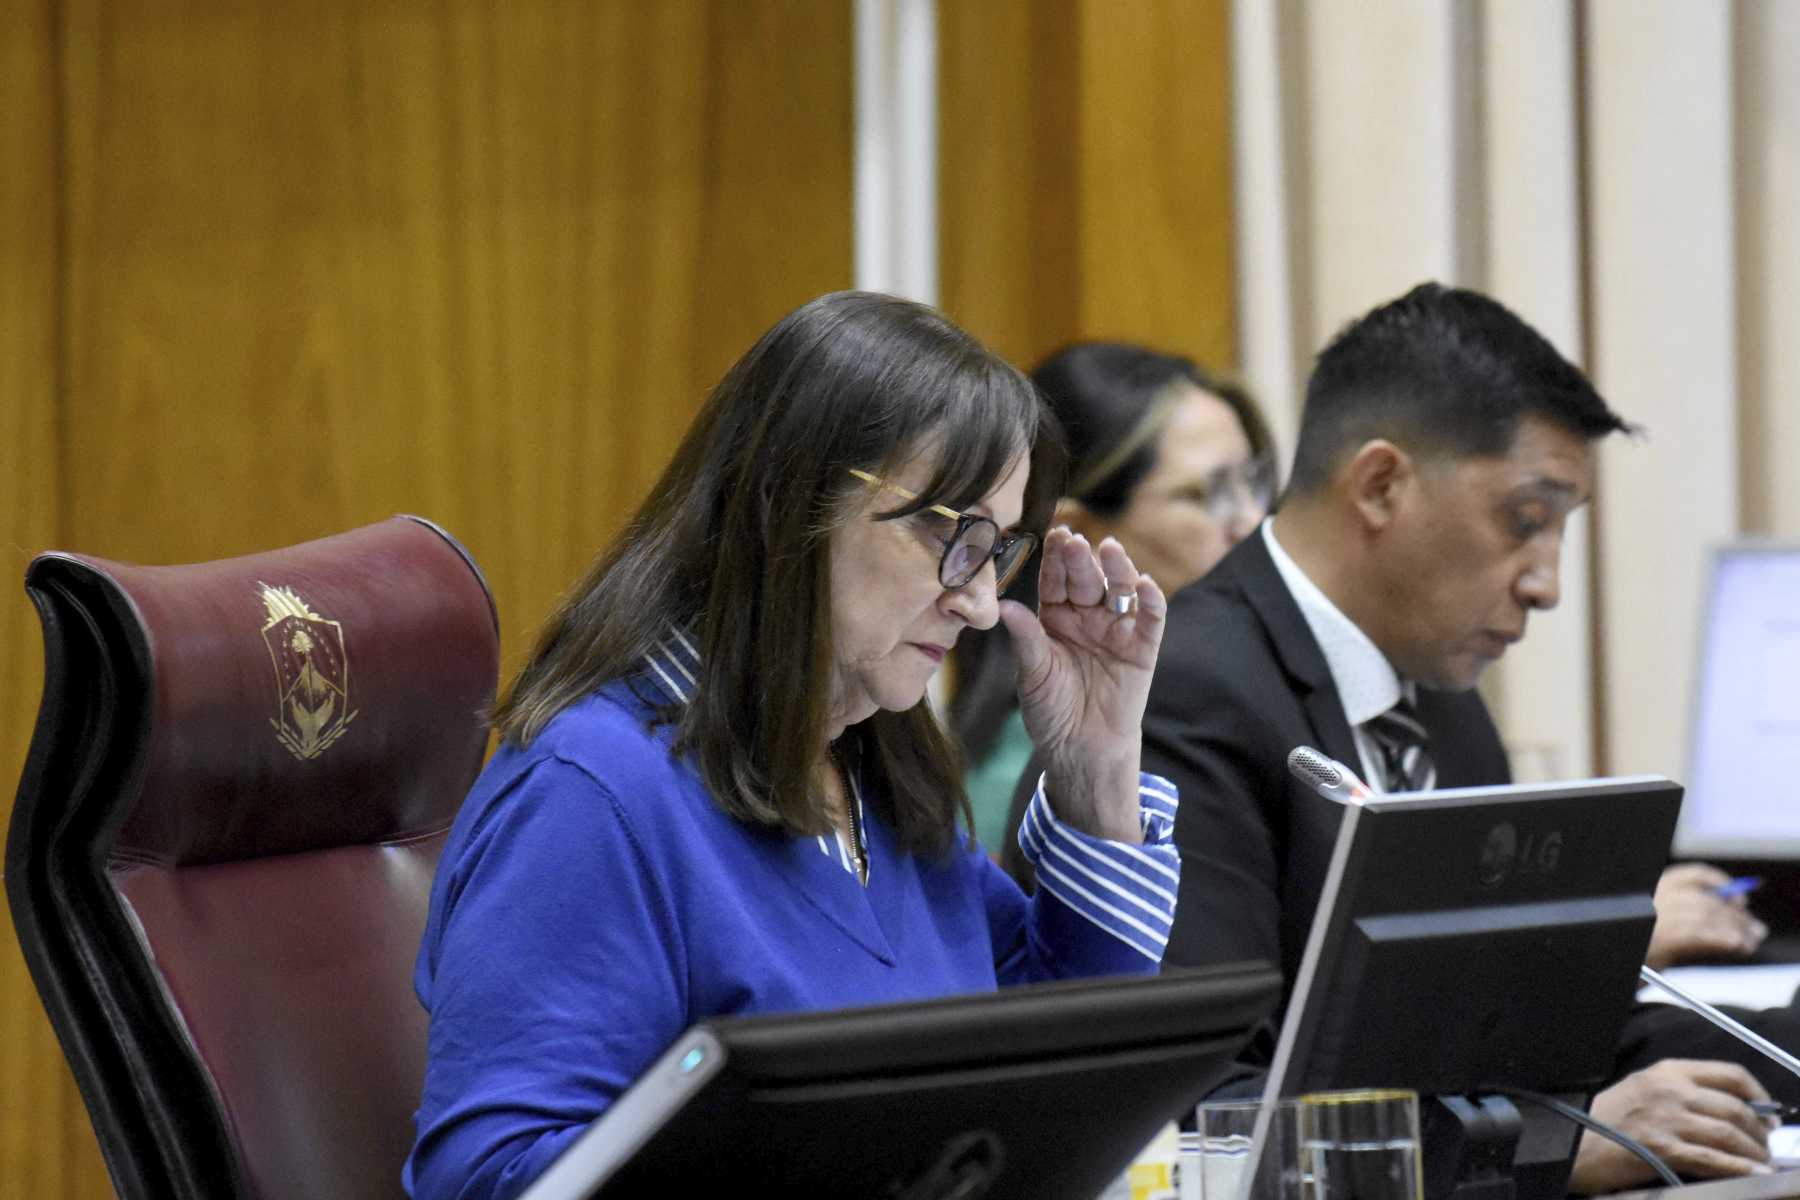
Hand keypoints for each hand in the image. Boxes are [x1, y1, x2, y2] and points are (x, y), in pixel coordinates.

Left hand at [999, 529, 1165, 841]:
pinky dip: (1150, 600)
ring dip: (1117, 568)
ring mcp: (1116, 629)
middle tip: (1075, 542)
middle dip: (1081, 560)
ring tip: (1110, 549)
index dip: (1055, 558)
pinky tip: (1144, 584)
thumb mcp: (1032, 674)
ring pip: (1119, 590)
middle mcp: (1086, 616)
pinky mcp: (1142, 648)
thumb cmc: (1050, 711)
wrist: (1080, 748)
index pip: (1055, 580)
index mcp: (1055, 617)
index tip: (1054, 535)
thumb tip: (1004, 606)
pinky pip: (1149, 619)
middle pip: (1086, 580)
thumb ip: (1026, 638)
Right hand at [1568, 1059, 1774, 1193]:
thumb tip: (1725, 1109)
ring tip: (1762, 1163)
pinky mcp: (1663, 1148)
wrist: (1573, 1142)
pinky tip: (1754, 1173)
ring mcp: (1667, 1119)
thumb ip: (1680, 1092)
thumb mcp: (1642, 1089)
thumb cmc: (1604, 1119)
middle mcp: (1670, 1090)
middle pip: (1735, 1107)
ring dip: (1755, 1153)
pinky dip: (1741, 1168)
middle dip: (1760, 1131)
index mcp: (1666, 1071)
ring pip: (1729, 1134)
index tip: (1767, 1113)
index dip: (1758, 1095)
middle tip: (1766, 1145)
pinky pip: (1714, 1159)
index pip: (1729, 1073)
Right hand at [1646, 863, 1766, 968]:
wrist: (1625, 964)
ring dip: (1734, 929)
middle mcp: (1656, 898)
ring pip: (1706, 916)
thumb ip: (1695, 917)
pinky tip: (1735, 944)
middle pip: (1707, 900)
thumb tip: (1735, 918)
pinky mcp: (1660, 938)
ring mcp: (1657, 917)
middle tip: (1756, 930)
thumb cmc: (1645, 947)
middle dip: (1737, 916)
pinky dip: (1721, 938)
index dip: (1722, 884)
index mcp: (1657, 888)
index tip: (1741, 901)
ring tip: (1749, 942)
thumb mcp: (1667, 925)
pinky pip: (1698, 934)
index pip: (1695, 875)